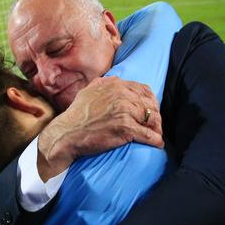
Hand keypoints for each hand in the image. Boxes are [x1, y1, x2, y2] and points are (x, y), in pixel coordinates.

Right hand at [36, 76, 162, 180]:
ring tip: (156, 135)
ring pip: (152, 119)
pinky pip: (148, 135)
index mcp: (115, 85)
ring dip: (157, 129)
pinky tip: (157, 144)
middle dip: (156, 116)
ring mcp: (124, 111)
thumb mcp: (89, 91)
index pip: (144, 90)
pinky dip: (156, 140)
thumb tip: (114, 80)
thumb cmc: (76, 115)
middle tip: (155, 126)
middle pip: (150, 104)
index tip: (151, 111)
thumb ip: (104, 83)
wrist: (66, 133)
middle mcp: (122, 95)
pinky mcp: (125, 128)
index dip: (151, 101)